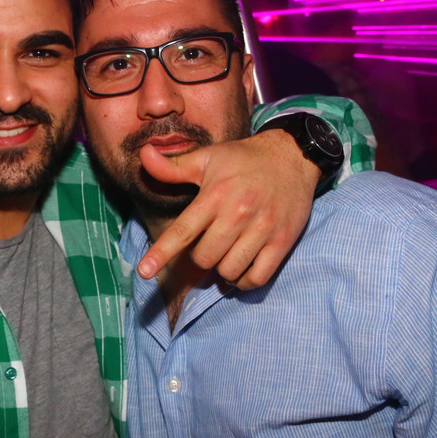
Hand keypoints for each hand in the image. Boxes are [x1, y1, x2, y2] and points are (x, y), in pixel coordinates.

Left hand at [137, 129, 319, 288]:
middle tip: (210, 242)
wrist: (293, 155)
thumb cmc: (244, 159)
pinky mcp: (283, 241)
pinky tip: (243, 269)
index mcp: (215, 195)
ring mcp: (262, 230)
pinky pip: (257, 278)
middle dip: (201, 256)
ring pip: (229, 271)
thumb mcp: (208, 157)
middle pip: (204, 258)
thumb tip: (144, 157)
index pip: (182, 231)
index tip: (143, 271)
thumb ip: (173, 167)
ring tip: (227, 255)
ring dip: (223, 270)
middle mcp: (237, 214)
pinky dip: (245, 281)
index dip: (160, 254)